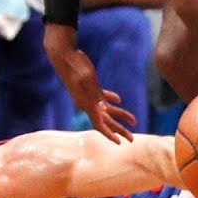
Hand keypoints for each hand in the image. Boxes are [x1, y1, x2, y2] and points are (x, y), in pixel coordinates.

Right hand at [43, 23, 134, 141]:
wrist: (63, 55)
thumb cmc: (75, 66)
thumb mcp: (88, 79)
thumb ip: (96, 94)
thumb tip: (104, 109)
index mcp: (86, 103)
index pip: (99, 124)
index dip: (109, 134)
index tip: (119, 143)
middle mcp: (86, 103)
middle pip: (105, 121)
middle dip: (119, 130)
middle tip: (131, 139)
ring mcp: (87, 95)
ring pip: (106, 110)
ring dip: (120, 116)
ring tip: (134, 121)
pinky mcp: (89, 87)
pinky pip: (102, 97)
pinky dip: (111, 100)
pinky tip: (119, 100)